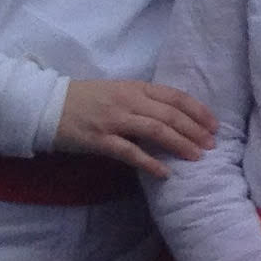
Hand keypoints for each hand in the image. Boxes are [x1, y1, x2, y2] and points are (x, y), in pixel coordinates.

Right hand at [54, 78, 217, 174]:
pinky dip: (149, 162)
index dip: (198, 111)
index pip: (175, 96)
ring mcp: (113, 120)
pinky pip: (129, 152)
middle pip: (170, 115)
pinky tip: (165, 173)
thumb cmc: (86, 99)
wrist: (46, 105)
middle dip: (195, 130)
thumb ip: (144, 100)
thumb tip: (175, 116)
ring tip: (197, 156)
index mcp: (135, 87)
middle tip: (211, 145)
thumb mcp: (118, 91)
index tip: (214, 125)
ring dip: (180, 144)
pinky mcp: (98, 139)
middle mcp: (127, 101)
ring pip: (155, 130)